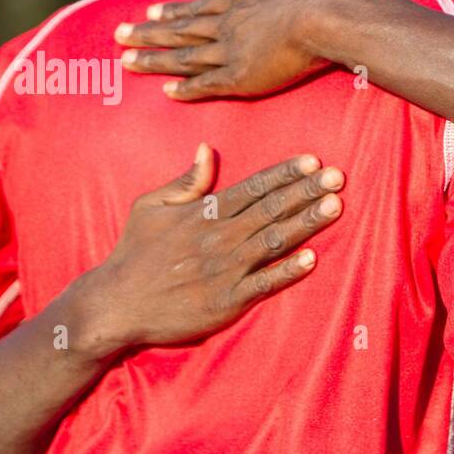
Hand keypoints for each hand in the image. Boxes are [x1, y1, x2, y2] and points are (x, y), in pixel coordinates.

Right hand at [76, 144, 343, 352]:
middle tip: (338, 176)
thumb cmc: (134, 253)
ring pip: (274, 241)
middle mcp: (220, 237)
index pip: (254, 187)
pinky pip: (263, 284)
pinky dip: (287, 272)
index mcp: (205, 213)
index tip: (313, 160)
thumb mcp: (151, 206)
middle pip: (271, 210)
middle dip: (307, 191)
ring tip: (335, 206)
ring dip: (306, 223)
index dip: (286, 174)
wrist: (116, 304)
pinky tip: (312, 260)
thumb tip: (207, 149)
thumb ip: (186, 181)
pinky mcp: (227, 301)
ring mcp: (225, 269)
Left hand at [115, 0, 352, 100]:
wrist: (325, 14)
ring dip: (153, 60)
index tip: (152, 12)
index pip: (202, 7)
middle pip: (182, 30)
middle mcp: (229, 23)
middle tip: (120, 34)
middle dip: (149, 33)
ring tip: (127, 61)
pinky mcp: (240, 76)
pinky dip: (185, 89)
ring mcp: (231, 49)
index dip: (175, 11)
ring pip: (183, 57)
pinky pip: (206, 84)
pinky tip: (166, 93)